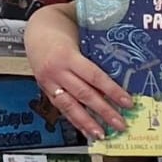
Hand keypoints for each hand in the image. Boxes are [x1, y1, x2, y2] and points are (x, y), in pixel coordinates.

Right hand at [25, 3, 129, 139]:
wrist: (34, 29)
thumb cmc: (60, 27)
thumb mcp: (79, 29)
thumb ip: (98, 39)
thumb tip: (125, 46)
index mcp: (67, 54)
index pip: (94, 76)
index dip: (112, 91)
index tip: (127, 102)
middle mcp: (56, 71)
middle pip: (84, 95)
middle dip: (104, 112)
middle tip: (121, 124)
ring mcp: (49, 82)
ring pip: (70, 106)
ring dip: (88, 123)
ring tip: (102, 135)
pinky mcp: (45, 89)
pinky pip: (62, 108)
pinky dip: (75, 120)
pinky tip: (87, 130)